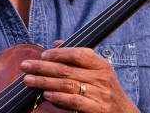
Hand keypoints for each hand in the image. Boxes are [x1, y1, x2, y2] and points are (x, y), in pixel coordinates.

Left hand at [18, 40, 139, 112]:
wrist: (123, 112)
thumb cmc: (106, 89)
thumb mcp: (99, 70)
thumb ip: (79, 57)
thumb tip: (56, 44)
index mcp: (101, 64)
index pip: (78, 54)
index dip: (58, 53)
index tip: (42, 55)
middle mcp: (101, 77)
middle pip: (67, 70)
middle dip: (43, 67)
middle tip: (26, 66)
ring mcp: (100, 94)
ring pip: (67, 85)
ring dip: (45, 82)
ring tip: (29, 80)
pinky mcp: (97, 109)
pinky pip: (74, 101)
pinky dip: (58, 97)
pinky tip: (47, 94)